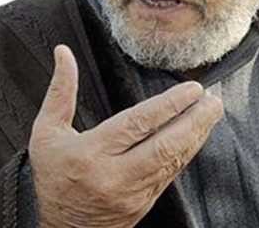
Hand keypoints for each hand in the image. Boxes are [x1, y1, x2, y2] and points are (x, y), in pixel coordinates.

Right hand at [28, 44, 223, 227]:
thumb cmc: (52, 177)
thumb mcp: (46, 133)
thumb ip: (60, 92)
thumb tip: (64, 53)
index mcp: (91, 154)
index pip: (137, 125)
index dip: (168, 106)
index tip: (191, 89)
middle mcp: (115, 176)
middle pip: (165, 146)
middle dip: (194, 121)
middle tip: (212, 100)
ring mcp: (133, 194)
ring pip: (173, 161)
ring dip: (196, 135)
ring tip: (212, 112)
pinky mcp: (144, 204)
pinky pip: (171, 174)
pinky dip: (186, 153)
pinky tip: (196, 136)